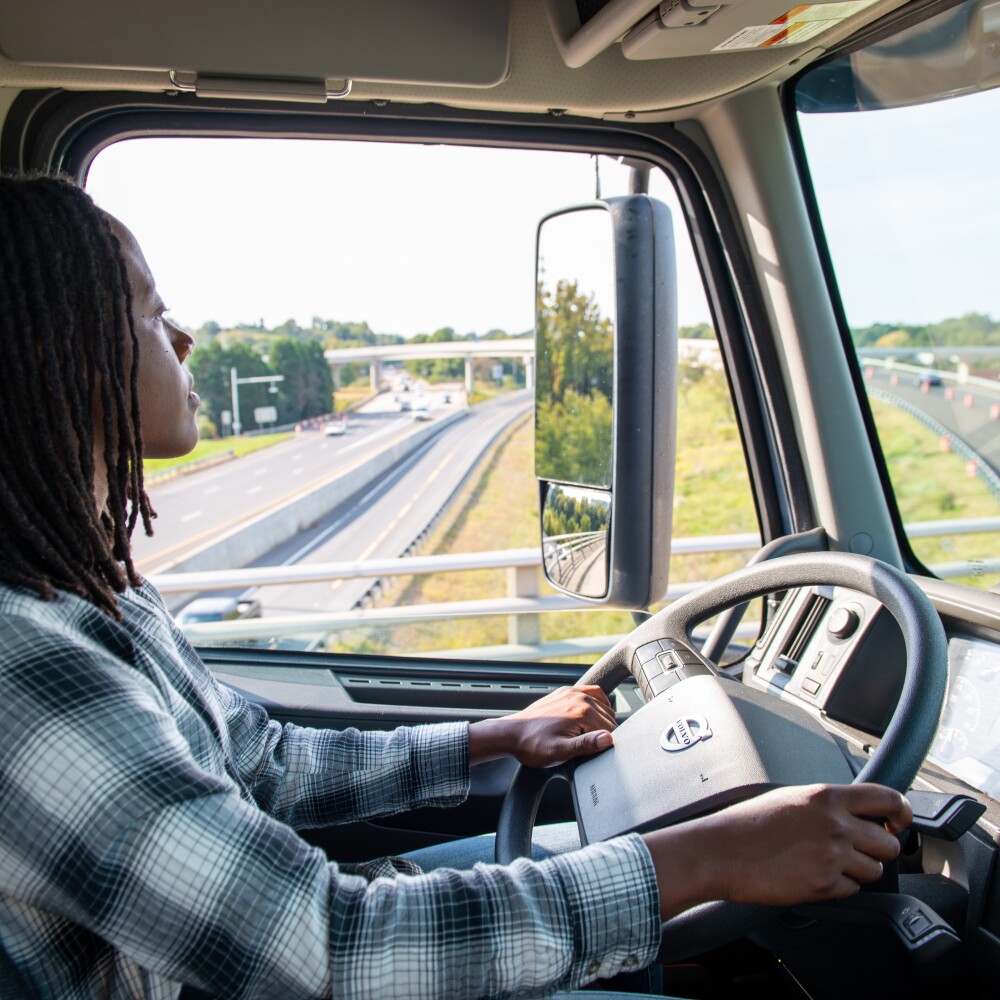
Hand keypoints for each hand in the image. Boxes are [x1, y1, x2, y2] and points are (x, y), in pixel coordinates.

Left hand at [468, 685, 615, 766]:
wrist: (512, 734)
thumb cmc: (533, 746)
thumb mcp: (560, 752)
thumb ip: (586, 745)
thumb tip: (608, 738)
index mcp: (582, 712)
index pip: (610, 729)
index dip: (607, 744)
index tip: (596, 752)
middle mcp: (579, 698)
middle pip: (608, 716)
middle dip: (604, 731)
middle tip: (591, 746)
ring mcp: (572, 692)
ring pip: (603, 704)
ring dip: (602, 718)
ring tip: (592, 734)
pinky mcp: (565, 692)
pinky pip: (592, 692)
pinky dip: (598, 702)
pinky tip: (593, 715)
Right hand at [642, 783, 911, 920]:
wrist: (719, 852)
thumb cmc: (745, 823)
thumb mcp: (789, 798)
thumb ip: (826, 804)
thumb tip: (854, 813)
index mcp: (825, 797)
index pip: (887, 798)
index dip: (901, 811)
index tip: (899, 820)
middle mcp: (834, 825)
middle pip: (888, 843)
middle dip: (877, 848)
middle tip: (856, 848)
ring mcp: (831, 858)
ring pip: (874, 871)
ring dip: (857, 870)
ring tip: (826, 862)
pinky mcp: (823, 886)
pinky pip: (851, 891)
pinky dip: (838, 887)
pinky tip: (812, 875)